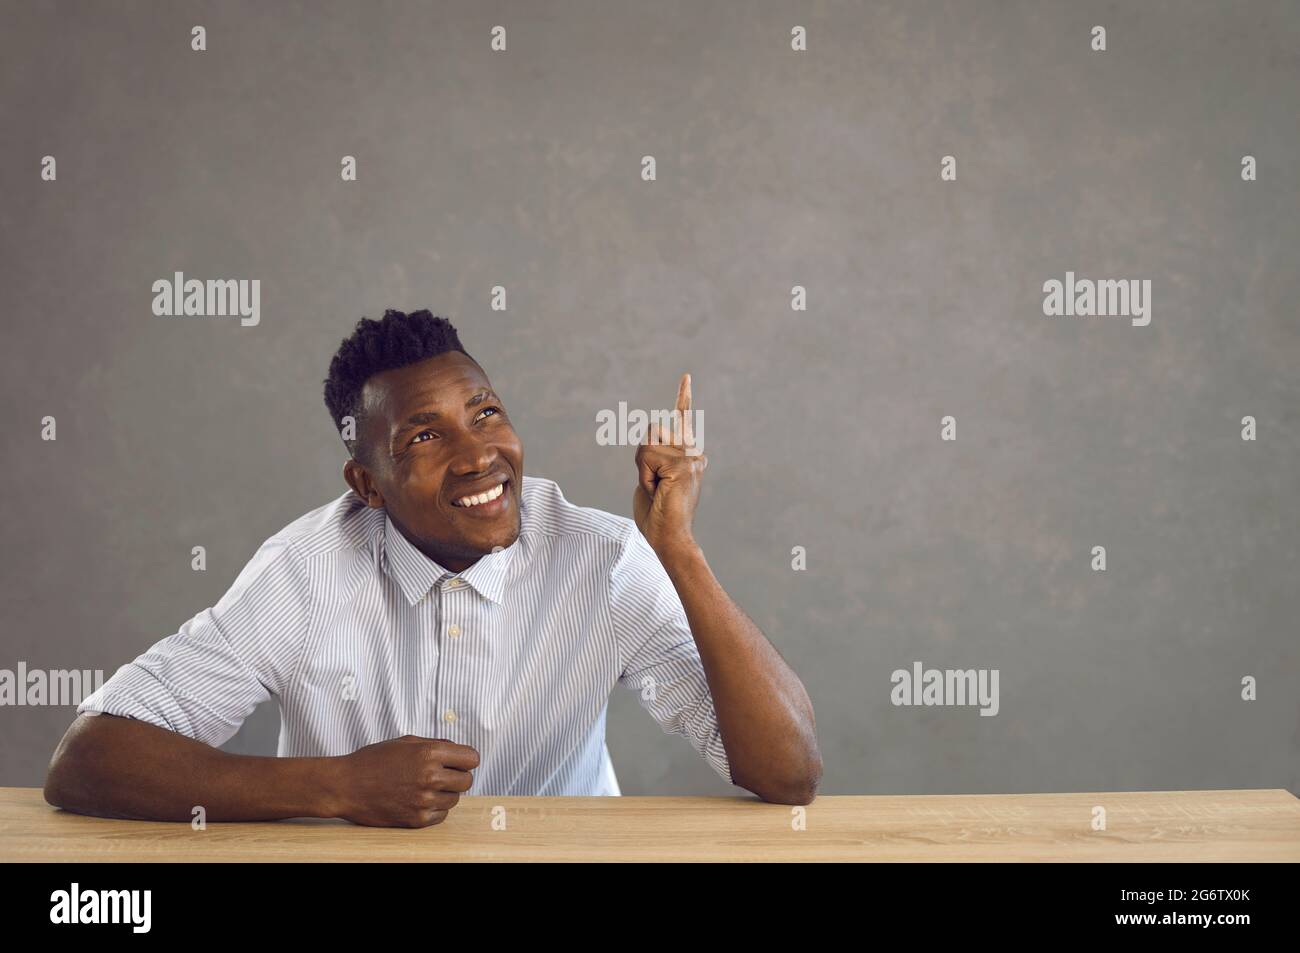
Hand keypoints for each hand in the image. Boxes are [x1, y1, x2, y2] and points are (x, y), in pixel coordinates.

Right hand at [327, 734, 478, 827]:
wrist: (345, 786)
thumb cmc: (372, 761)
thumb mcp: (405, 742)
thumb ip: (435, 744)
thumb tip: (457, 750)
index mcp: (429, 753)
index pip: (472, 758)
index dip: (466, 759)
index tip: (459, 761)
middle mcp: (430, 777)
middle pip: (467, 780)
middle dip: (458, 776)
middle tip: (443, 774)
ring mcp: (424, 800)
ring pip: (455, 798)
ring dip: (445, 793)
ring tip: (425, 786)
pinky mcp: (417, 819)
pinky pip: (442, 815)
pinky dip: (435, 808)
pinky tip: (418, 799)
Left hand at [633, 373, 706, 557]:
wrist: (669, 539)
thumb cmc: (657, 516)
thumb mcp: (649, 479)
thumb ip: (651, 459)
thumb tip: (649, 441)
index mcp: (687, 456)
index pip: (683, 420)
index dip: (683, 397)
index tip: (685, 377)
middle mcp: (693, 453)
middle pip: (652, 431)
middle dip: (642, 459)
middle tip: (653, 487)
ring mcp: (691, 457)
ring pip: (647, 443)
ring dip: (642, 468)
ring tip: (656, 489)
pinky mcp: (683, 464)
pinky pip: (647, 456)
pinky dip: (644, 475)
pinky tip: (658, 490)